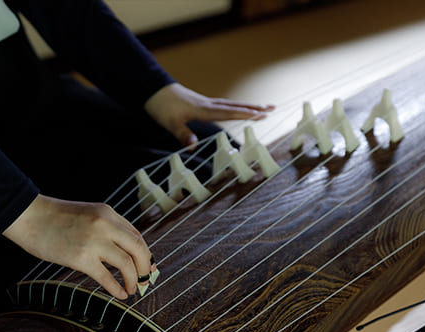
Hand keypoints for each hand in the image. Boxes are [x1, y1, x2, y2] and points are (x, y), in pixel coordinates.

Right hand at [3, 195, 151, 298]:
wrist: (29, 216)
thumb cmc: (53, 218)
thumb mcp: (86, 214)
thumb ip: (106, 227)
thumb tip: (125, 249)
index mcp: (107, 213)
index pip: (136, 235)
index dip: (144, 254)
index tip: (146, 267)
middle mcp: (105, 225)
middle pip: (138, 249)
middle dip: (145, 268)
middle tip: (145, 281)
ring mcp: (94, 242)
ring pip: (127, 264)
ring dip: (133, 280)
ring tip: (132, 289)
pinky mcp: (81, 258)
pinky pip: (107, 278)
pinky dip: (117, 289)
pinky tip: (120, 295)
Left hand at [144, 83, 274, 147]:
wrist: (153, 90)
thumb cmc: (162, 108)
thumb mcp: (170, 124)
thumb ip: (183, 135)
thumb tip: (193, 147)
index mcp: (203, 110)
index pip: (228, 112)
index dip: (245, 114)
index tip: (262, 114)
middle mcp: (207, 105)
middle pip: (234, 106)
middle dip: (253, 108)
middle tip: (272, 107)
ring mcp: (205, 103)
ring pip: (230, 104)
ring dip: (246, 106)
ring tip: (261, 108)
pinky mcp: (201, 104)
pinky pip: (223, 106)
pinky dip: (234, 107)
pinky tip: (238, 109)